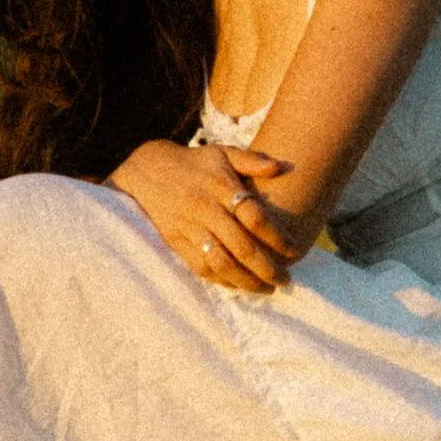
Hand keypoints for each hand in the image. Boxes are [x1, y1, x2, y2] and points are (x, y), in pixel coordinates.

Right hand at [108, 141, 303, 291]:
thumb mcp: (221, 153)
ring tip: (266, 288)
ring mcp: (189, 228)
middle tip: (286, 279)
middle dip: (267, 267)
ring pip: (221, 262)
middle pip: (241, 246)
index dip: (277, 235)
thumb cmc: (193, 163)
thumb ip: (251, 160)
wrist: (146, 171)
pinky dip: (222, 280)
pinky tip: (239, 285)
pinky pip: (201, 267)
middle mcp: (205, 209)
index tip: (295, 249)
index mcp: (220, 186)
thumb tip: (281, 167)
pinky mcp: (176, 242)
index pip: (254, 216)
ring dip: (246, 280)